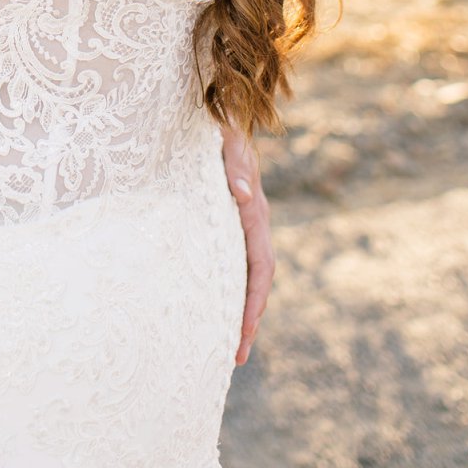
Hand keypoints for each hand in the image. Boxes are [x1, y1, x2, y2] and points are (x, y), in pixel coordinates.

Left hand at [221, 123, 273, 364]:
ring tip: (221, 344)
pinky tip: (206, 300)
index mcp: (255, 211)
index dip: (253, 303)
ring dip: (235, 307)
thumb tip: (246, 194)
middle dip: (246, 319)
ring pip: (242, 273)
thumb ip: (236, 164)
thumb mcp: (226, 140)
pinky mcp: (224, 217)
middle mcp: (252, 220)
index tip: (242, 335)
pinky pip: (228, 258)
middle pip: (255, 280)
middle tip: (233, 357)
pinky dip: (223, 284)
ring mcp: (239, 221)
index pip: (260, 267)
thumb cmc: (217, 124)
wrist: (213, 109)